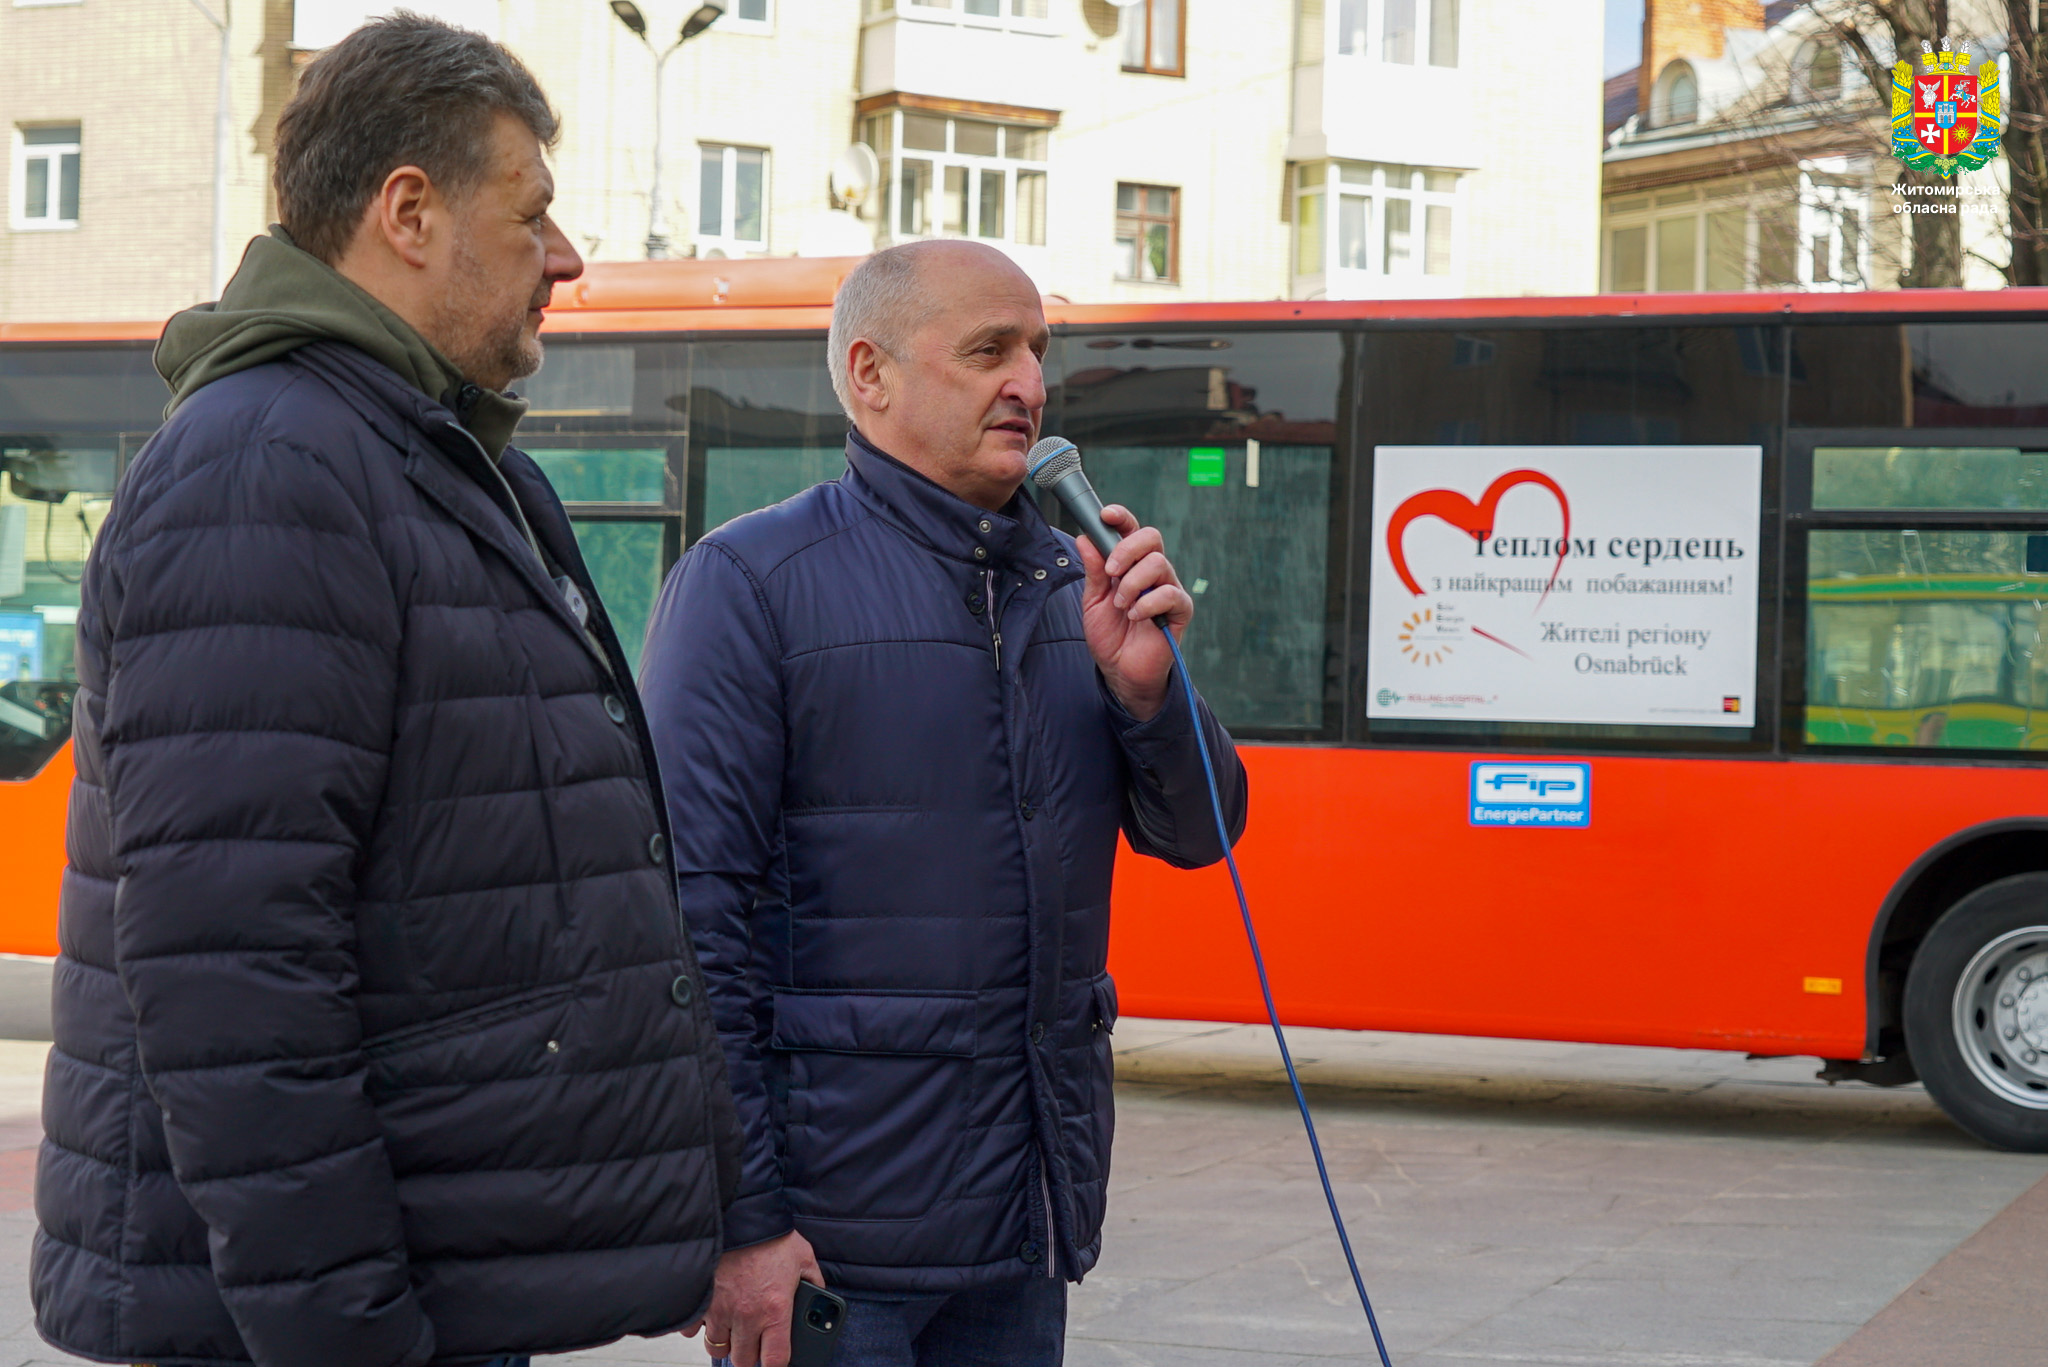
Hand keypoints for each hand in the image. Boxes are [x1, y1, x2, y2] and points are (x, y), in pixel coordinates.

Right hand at [693, 1230, 822, 1366]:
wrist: (738, 1214)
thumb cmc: (771, 1235)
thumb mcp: (804, 1258)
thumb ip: (814, 1282)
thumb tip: (820, 1297)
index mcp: (775, 1311)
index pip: (776, 1360)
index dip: (777, 1365)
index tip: (776, 1359)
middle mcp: (747, 1316)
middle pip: (743, 1361)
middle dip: (750, 1356)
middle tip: (755, 1343)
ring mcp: (720, 1311)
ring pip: (717, 1349)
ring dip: (726, 1343)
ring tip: (734, 1329)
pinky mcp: (701, 1300)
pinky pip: (693, 1330)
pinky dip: (699, 1327)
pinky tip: (711, 1315)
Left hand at [1077, 505, 1192, 721]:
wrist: (1121, 671)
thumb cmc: (1110, 635)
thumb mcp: (1093, 600)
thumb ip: (1093, 570)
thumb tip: (1085, 538)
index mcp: (1131, 565)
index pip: (1131, 531)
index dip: (1122, 518)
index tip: (1106, 516)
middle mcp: (1152, 572)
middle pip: (1152, 537)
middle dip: (1127, 550)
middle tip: (1110, 573)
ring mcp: (1168, 588)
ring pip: (1158, 563)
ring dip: (1132, 584)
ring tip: (1121, 606)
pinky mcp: (1180, 610)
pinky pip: (1170, 593)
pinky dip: (1147, 603)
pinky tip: (1135, 616)